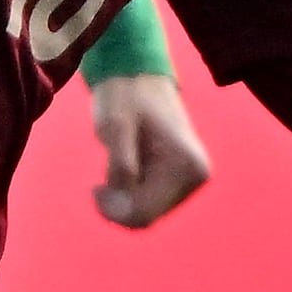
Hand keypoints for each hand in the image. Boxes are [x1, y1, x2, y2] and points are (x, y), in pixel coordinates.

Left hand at [83, 70, 213, 228]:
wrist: (136, 74)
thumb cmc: (124, 95)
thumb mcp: (115, 125)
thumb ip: (121, 160)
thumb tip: (125, 193)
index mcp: (187, 165)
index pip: (145, 213)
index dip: (114, 209)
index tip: (95, 188)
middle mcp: (196, 176)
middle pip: (147, 217)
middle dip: (118, 204)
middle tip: (98, 183)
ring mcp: (190, 179)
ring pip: (147, 212)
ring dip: (122, 198)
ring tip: (112, 167)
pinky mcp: (179, 179)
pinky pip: (149, 202)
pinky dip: (128, 193)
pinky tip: (120, 171)